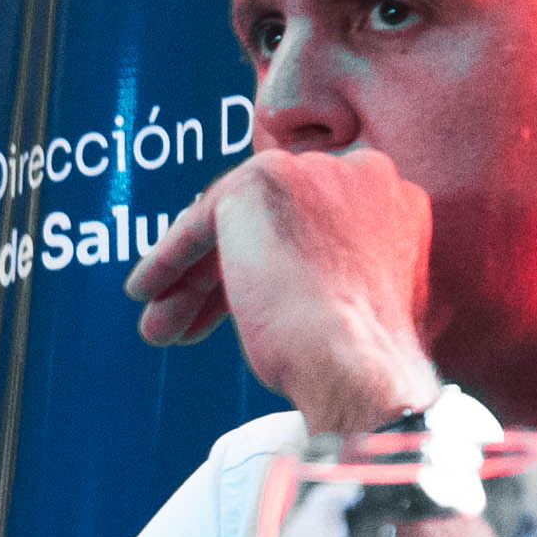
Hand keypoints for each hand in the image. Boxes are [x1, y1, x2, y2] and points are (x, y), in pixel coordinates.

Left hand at [122, 146, 438, 431]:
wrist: (357, 366)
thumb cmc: (365, 362)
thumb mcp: (362, 302)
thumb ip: (334, 270)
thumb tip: (288, 283)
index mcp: (393, 202)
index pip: (312, 226)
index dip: (271, 267)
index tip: (238, 306)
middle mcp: (360, 173)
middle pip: (269, 223)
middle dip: (223, 277)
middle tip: (189, 320)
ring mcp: (312, 170)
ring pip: (233, 225)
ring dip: (191, 279)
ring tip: (160, 326)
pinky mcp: (261, 181)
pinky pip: (200, 223)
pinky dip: (168, 259)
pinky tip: (144, 291)